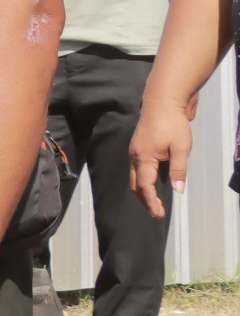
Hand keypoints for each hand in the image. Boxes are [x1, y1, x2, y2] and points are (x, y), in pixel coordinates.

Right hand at [129, 96, 191, 218]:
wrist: (161, 101)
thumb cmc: (173, 124)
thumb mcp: (181, 148)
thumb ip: (179, 170)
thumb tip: (178, 190)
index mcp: (144, 158)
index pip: (145, 185)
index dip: (151, 201)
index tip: (158, 214)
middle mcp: (135, 156)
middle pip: (134, 183)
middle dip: (144, 199)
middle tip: (156, 212)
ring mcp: (134, 150)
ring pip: (133, 176)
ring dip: (142, 190)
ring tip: (154, 201)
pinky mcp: (138, 146)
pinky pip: (136, 168)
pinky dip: (142, 179)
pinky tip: (152, 182)